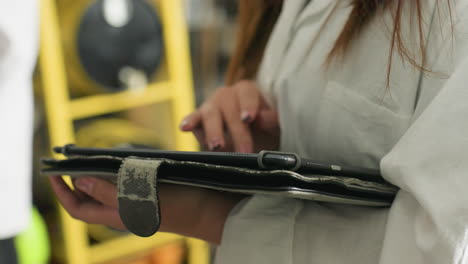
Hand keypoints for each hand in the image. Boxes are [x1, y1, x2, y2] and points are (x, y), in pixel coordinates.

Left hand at [49, 176, 242, 242]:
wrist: (209, 209)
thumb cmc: (176, 205)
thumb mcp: (139, 198)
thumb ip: (108, 191)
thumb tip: (79, 181)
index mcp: (117, 216)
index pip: (79, 209)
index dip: (62, 193)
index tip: (52, 173)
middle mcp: (123, 211)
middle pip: (90, 199)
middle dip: (76, 182)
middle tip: (69, 162)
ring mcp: (136, 202)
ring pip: (107, 189)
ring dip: (96, 174)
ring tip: (91, 159)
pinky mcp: (149, 194)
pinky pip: (124, 184)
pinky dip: (116, 172)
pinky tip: (120, 161)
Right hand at [180, 80, 279, 152]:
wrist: (253, 138)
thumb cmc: (265, 128)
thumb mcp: (275, 125)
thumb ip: (272, 120)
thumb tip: (261, 119)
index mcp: (247, 90)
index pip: (247, 93)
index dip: (248, 105)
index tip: (248, 119)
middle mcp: (227, 95)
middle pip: (229, 107)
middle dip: (236, 130)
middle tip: (243, 151)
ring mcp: (211, 106)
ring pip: (210, 114)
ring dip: (214, 131)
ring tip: (217, 146)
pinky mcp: (199, 119)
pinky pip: (193, 118)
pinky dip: (189, 122)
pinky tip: (184, 127)